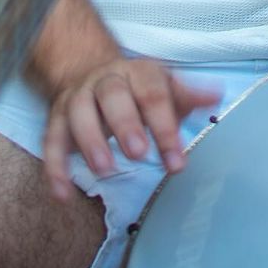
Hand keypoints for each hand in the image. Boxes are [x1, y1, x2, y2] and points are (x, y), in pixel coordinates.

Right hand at [42, 57, 220, 200]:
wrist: (92, 71)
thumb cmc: (137, 88)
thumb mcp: (164, 86)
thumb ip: (187, 94)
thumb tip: (216, 95)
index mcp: (138, 72)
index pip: (153, 94)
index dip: (164, 127)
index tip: (176, 161)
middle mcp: (105, 80)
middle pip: (112, 96)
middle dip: (125, 124)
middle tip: (139, 153)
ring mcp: (78, 97)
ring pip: (78, 113)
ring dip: (89, 141)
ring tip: (104, 170)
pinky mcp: (56, 118)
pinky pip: (50, 140)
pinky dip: (54, 167)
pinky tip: (63, 195)